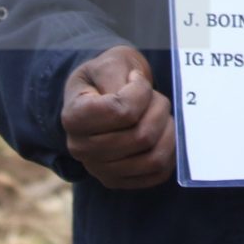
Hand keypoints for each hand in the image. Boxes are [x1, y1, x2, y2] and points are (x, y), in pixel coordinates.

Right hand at [61, 45, 174, 188]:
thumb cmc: (108, 76)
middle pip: (141, 136)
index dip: (140, 92)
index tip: (136, 79)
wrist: (101, 95)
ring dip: (167, 131)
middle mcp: (80, 149)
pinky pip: (158, 173)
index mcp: (74, 117)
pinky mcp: (118, 181)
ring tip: (159, 114)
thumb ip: (118, 75)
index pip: (121, 112)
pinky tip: (162, 132)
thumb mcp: (110, 63)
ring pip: (153, 158)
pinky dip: (170, 151)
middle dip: (159, 108)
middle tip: (154, 96)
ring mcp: (99, 169)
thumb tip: (135, 97)